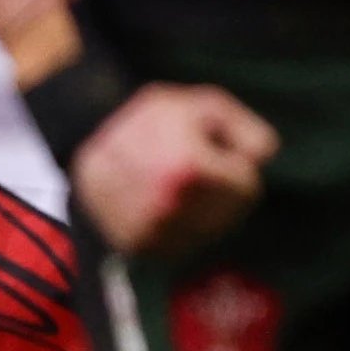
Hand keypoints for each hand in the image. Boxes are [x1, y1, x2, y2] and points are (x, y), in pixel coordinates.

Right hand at [69, 83, 279, 256]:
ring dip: (204, 211)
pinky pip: (181, 246)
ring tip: (180, 182)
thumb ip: (243, 129)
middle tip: (196, 167)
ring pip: (207, 233)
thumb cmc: (152, 117)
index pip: (247, 189)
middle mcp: (171, 207)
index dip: (237, 166)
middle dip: (224, 191)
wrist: (85, 136)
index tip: (216, 152)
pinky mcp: (138, 245)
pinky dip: (182, 228)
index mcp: (190, 170)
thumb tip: (264, 158)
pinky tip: (166, 202)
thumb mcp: (203, 104)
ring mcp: (152, 230)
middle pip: (230, 215)